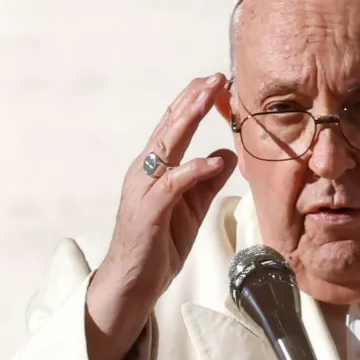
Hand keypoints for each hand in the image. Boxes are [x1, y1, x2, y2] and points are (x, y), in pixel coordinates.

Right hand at [86, 73, 236, 359]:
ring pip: (167, 146)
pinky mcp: (147, 211)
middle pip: (170, 126)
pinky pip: (172, 185)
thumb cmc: (159, 245)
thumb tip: (226, 153)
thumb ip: (208, 181)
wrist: (134, 283)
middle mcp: (145, 171)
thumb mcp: (193, 207)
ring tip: (209, 97)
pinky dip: (192, 170)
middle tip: (216, 76)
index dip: (194, 101)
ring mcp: (143, 189)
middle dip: (193, 98)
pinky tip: (210, 161)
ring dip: (188, 119)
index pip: (175, 126)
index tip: (216, 80)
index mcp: (156, 168)